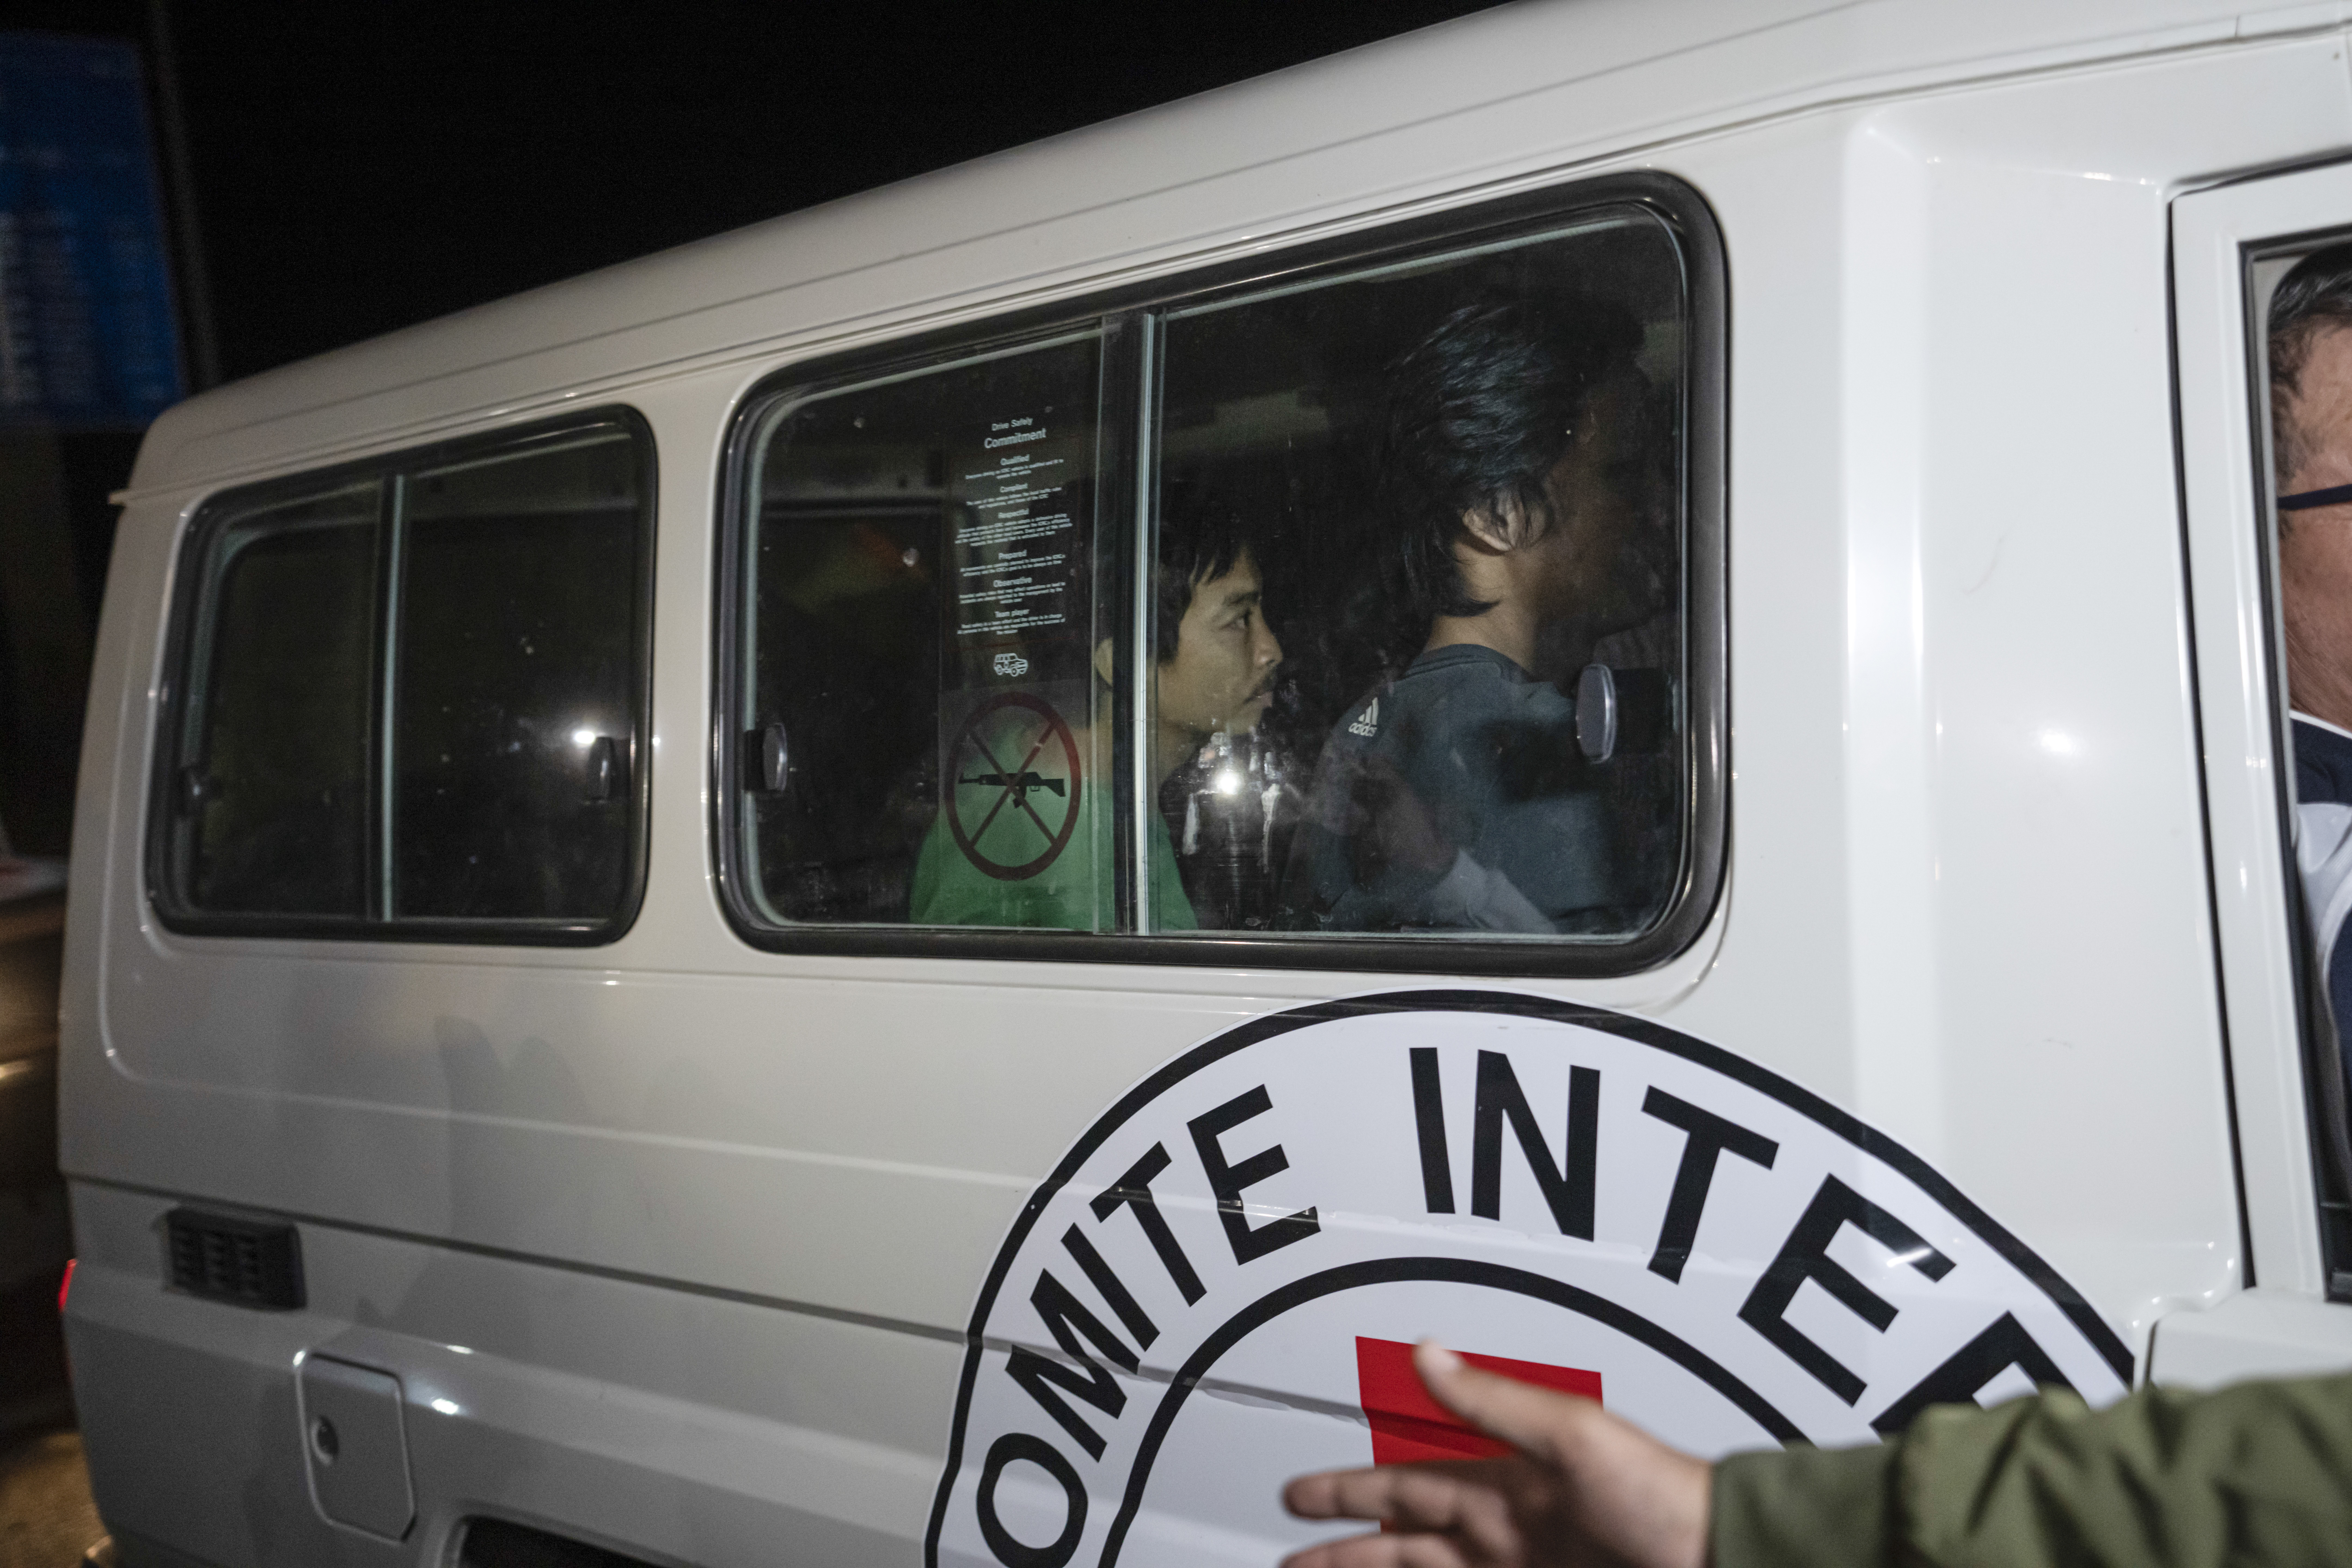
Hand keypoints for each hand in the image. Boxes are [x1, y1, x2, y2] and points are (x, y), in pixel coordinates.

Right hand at [1280, 1340, 1710, 1567]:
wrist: (1722, 1561)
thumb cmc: (1665, 1498)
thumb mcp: (1573, 1434)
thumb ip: (1495, 1400)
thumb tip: (1431, 1352)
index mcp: (1502, 1487)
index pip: (1402, 1489)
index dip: (1347, 1492)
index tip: (1301, 1496)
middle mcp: (1505, 1534)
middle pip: (1400, 1545)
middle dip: (1340, 1550)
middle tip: (1289, 1556)